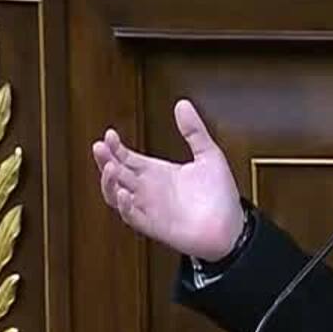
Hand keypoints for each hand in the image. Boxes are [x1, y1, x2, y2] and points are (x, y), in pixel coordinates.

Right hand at [91, 100, 245, 260]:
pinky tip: (123, 193)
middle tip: (100, 147)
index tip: (110, 134)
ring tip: (108, 167)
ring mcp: (149, 208)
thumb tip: (182, 104)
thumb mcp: (209, 155)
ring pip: (116, 195)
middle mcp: (149, 190)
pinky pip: (131, 216)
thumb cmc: (221, 196)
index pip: (126, 157)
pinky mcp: (154, 226)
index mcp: (158, 172)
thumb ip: (194, 130)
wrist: (232, 227)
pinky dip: (124, 205)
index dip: (115, 146)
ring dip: (108, 182)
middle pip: (116, 173)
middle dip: (105, 159)